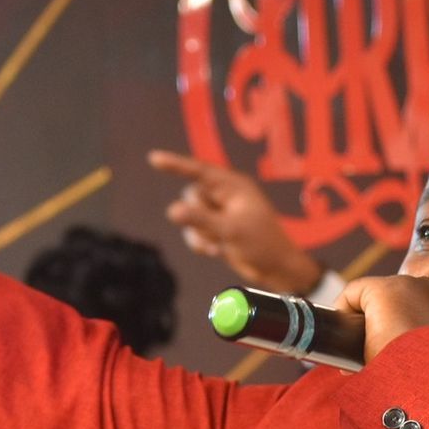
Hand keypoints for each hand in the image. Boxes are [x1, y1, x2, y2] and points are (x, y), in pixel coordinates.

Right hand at [148, 150, 325, 294]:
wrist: (275, 269)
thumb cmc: (262, 243)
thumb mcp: (230, 229)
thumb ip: (200, 219)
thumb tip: (172, 210)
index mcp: (233, 186)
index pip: (198, 171)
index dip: (175, 165)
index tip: (153, 158)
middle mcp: (224, 196)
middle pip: (190, 197)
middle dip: (197, 217)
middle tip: (217, 230)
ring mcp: (219, 214)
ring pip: (189, 217)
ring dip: (200, 235)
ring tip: (220, 244)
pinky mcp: (216, 230)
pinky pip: (194, 233)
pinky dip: (202, 244)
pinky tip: (218, 251)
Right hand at [335, 275, 428, 363]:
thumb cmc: (401, 382)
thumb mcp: (364, 368)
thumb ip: (352, 358)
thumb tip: (350, 368)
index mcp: (388, 292)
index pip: (355, 292)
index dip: (343, 314)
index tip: (343, 337)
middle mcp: (421, 284)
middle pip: (390, 293)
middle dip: (382, 316)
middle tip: (376, 347)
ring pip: (423, 300)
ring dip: (413, 318)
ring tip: (410, 350)